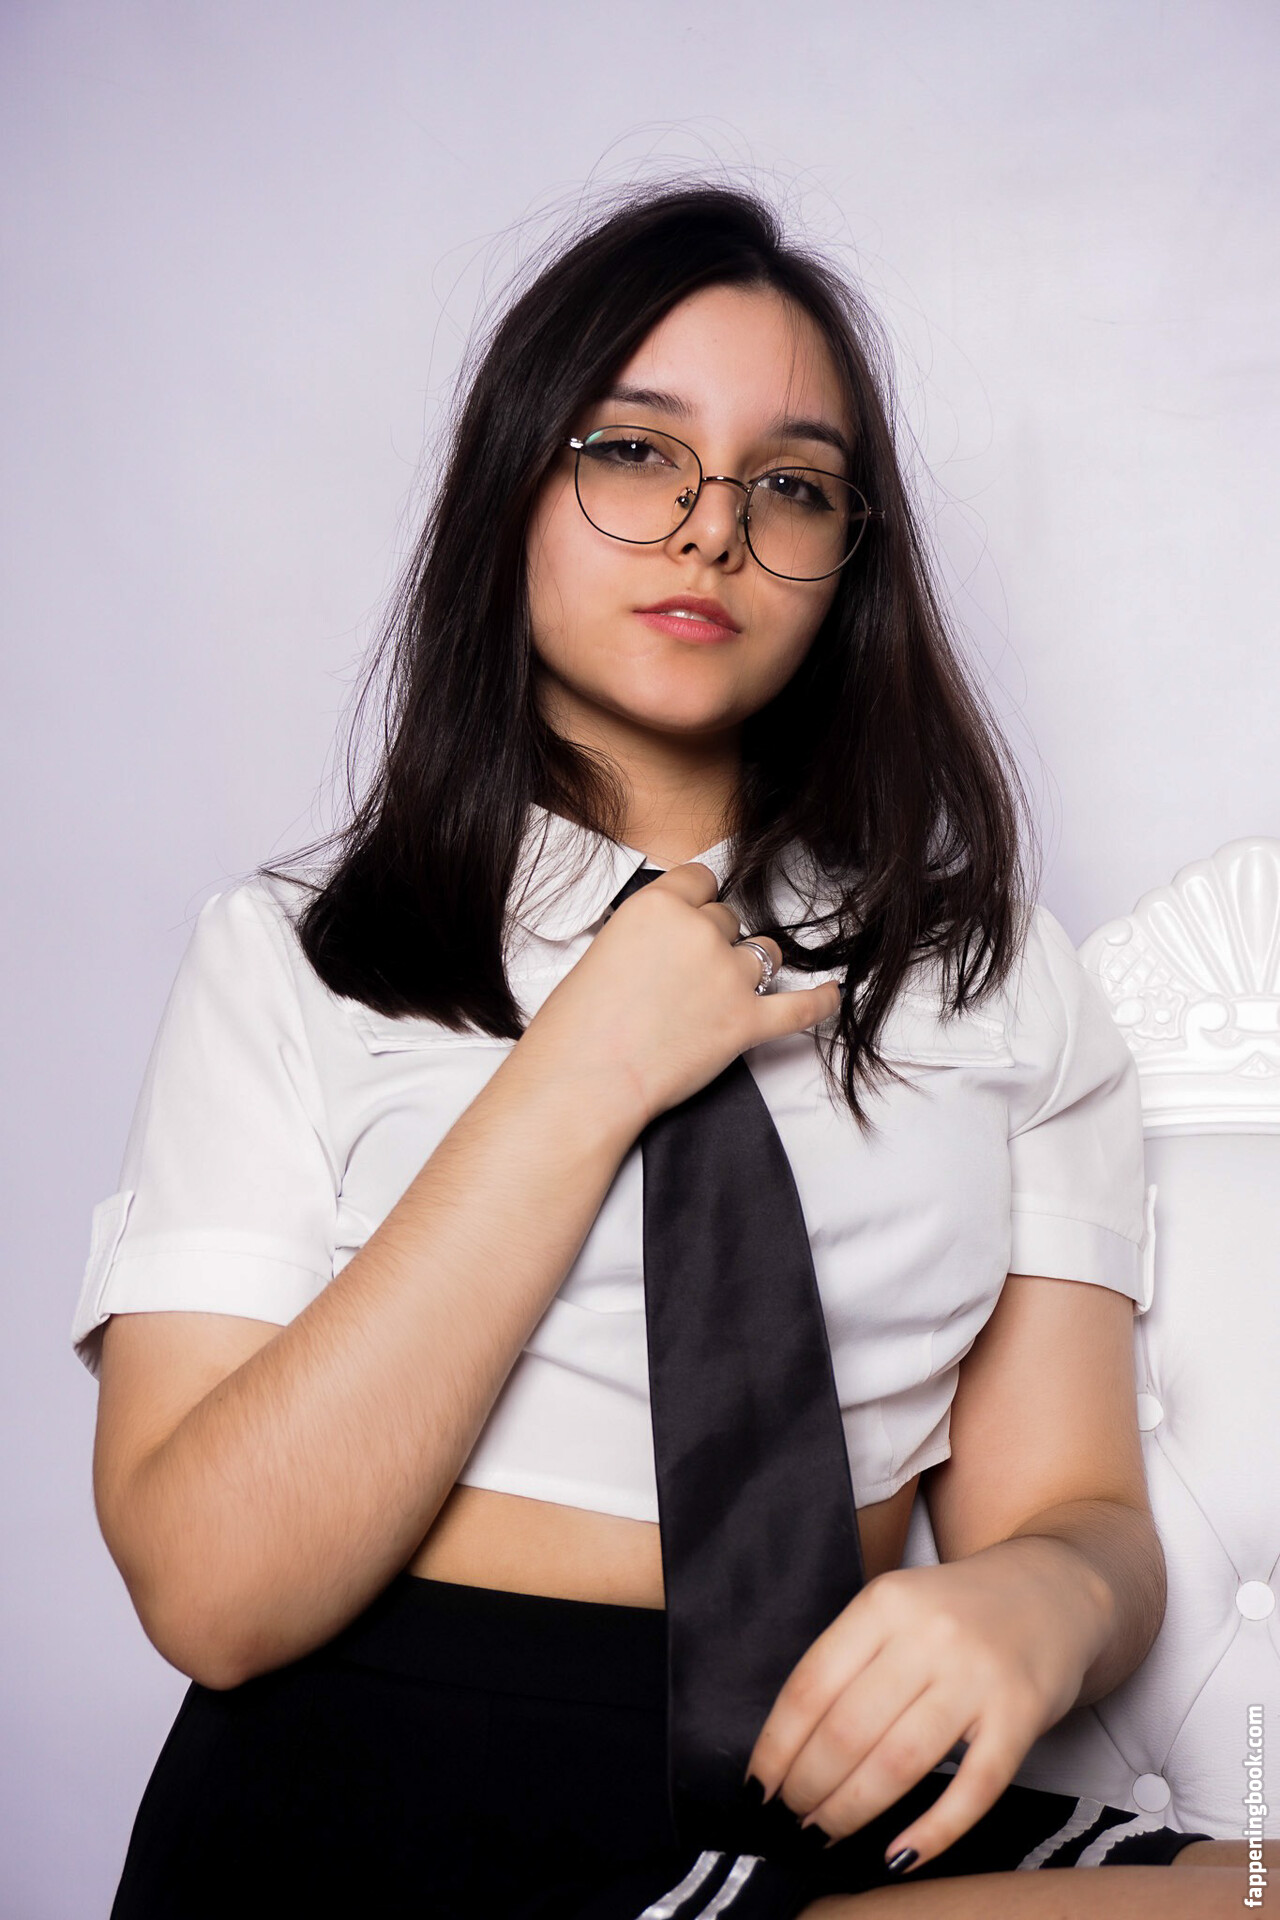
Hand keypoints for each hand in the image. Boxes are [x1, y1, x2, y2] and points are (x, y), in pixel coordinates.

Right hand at [519, 860, 841, 1130]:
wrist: (584, 1081)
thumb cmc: (577, 1027)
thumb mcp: (602, 951)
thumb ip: (645, 937)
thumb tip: (664, 948)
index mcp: (658, 906)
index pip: (701, 880)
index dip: (697, 901)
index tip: (693, 916)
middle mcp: (699, 932)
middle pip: (729, 918)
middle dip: (714, 942)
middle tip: (685, 976)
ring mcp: (729, 976)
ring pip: (762, 953)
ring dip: (748, 968)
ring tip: (723, 993)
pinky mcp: (747, 1022)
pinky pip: (800, 1007)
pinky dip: (819, 1002)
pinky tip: (830, 995)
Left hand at [744, 1538, 1109, 1873]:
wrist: (1053, 1589)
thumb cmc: (956, 1611)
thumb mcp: (896, 1607)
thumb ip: (851, 1659)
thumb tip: (790, 1745)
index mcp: (885, 1603)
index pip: (812, 1685)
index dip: (778, 1745)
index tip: (758, 1787)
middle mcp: (929, 1635)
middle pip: (849, 1729)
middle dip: (809, 1786)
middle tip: (791, 1820)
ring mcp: (977, 1676)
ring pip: (899, 1762)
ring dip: (852, 1809)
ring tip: (824, 1834)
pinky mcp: (1021, 1715)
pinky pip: (973, 1788)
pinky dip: (933, 1830)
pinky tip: (899, 1853)